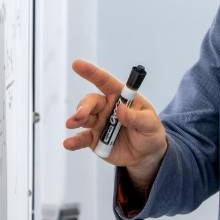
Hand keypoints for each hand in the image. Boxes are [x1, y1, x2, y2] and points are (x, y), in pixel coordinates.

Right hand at [64, 59, 166, 190]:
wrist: (146, 155)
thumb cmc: (150, 133)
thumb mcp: (150, 124)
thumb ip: (137, 117)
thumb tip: (121, 109)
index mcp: (121, 98)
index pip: (105, 82)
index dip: (92, 72)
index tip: (77, 64)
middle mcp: (107, 108)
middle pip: (91, 101)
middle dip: (84, 106)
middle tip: (80, 115)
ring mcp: (99, 123)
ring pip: (83, 117)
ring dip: (76, 119)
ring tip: (72, 124)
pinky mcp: (94, 139)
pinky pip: (82, 138)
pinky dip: (74, 141)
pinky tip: (69, 144)